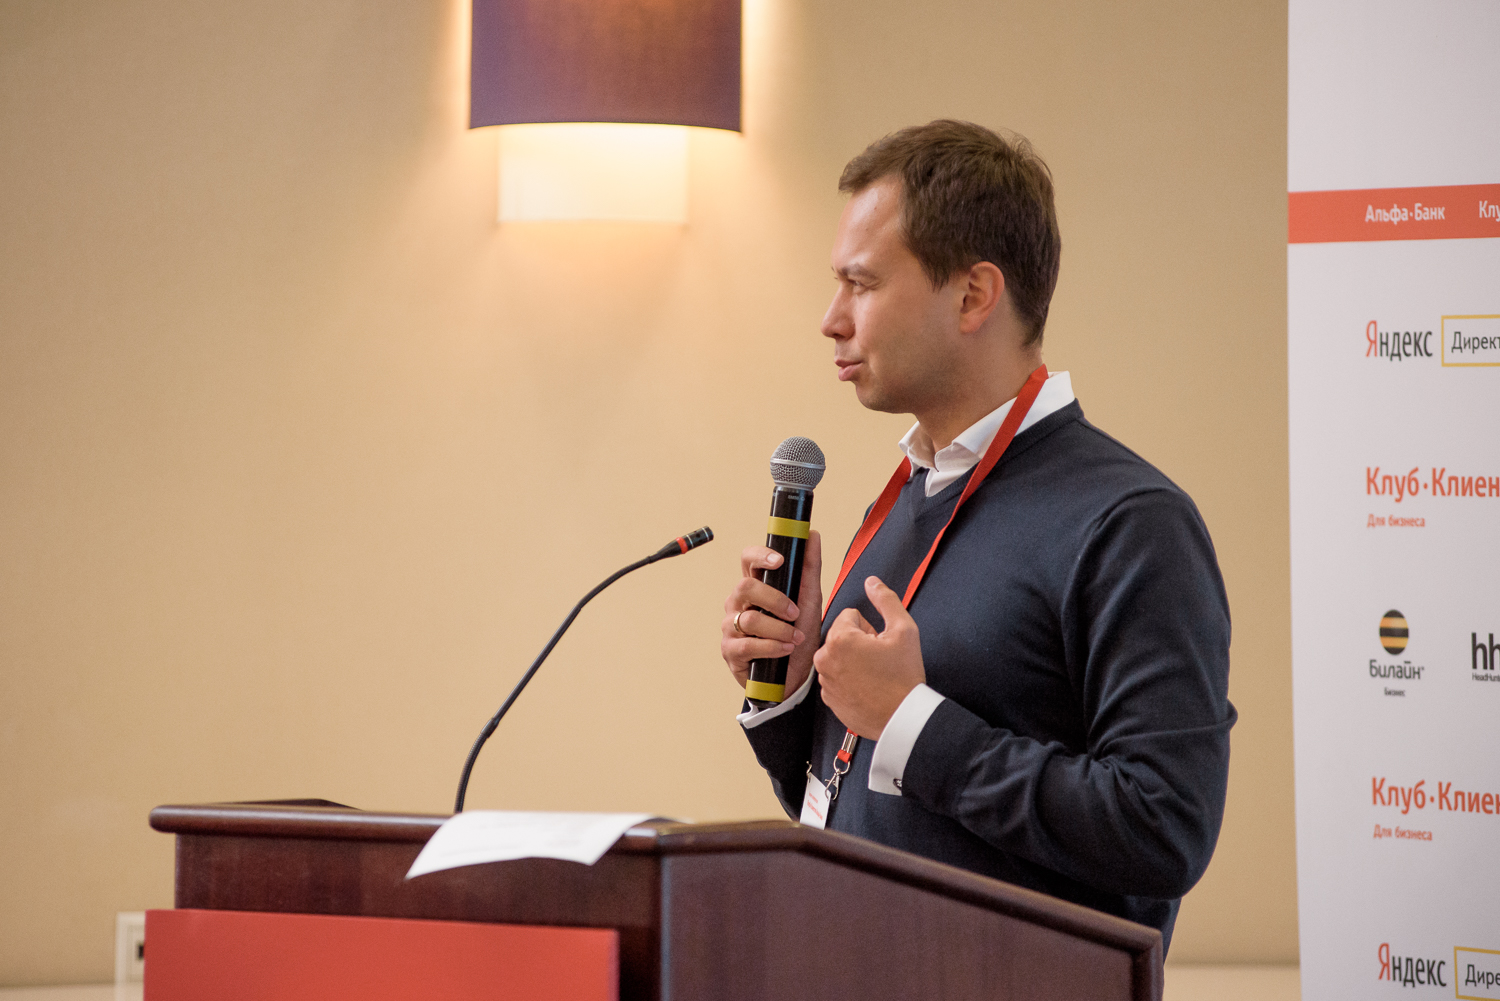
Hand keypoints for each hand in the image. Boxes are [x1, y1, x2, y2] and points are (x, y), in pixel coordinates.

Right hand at [720, 531, 822, 696]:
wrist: (796, 674)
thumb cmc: (798, 633)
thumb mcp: (810, 599)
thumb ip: (809, 568)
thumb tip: (812, 534)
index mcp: (755, 585)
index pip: (747, 559)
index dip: (759, 555)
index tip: (779, 561)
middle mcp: (738, 603)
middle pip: (746, 587)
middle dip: (775, 600)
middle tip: (795, 613)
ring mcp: (731, 626)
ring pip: (750, 618)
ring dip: (779, 630)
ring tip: (796, 638)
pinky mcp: (731, 651)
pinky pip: (748, 644)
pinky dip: (772, 647)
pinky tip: (786, 650)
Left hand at [813, 576, 923, 738]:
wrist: (903, 717)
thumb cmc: (903, 678)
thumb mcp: (904, 630)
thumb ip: (886, 600)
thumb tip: (873, 583)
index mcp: (840, 640)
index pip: (850, 616)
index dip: (869, 627)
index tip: (880, 643)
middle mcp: (825, 659)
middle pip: (841, 636)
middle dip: (859, 643)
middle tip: (879, 659)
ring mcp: (825, 681)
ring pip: (838, 657)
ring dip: (853, 661)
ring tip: (874, 674)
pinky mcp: (828, 698)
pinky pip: (836, 678)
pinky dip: (849, 680)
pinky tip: (867, 687)